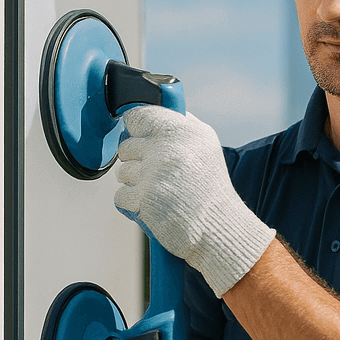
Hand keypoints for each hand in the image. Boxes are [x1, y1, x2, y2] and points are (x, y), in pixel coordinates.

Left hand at [113, 105, 274, 296]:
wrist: (219, 227)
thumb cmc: (210, 186)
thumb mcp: (205, 144)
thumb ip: (180, 123)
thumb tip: (151, 111)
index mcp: (182, 130)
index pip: (138, 116)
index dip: (138, 129)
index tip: (145, 139)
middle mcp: (167, 149)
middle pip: (126, 147)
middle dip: (138, 161)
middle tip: (162, 174)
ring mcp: (153, 175)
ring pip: (122, 173)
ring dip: (137, 184)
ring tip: (163, 191)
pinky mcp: (143, 200)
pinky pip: (121, 195)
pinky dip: (134, 204)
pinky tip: (156, 205)